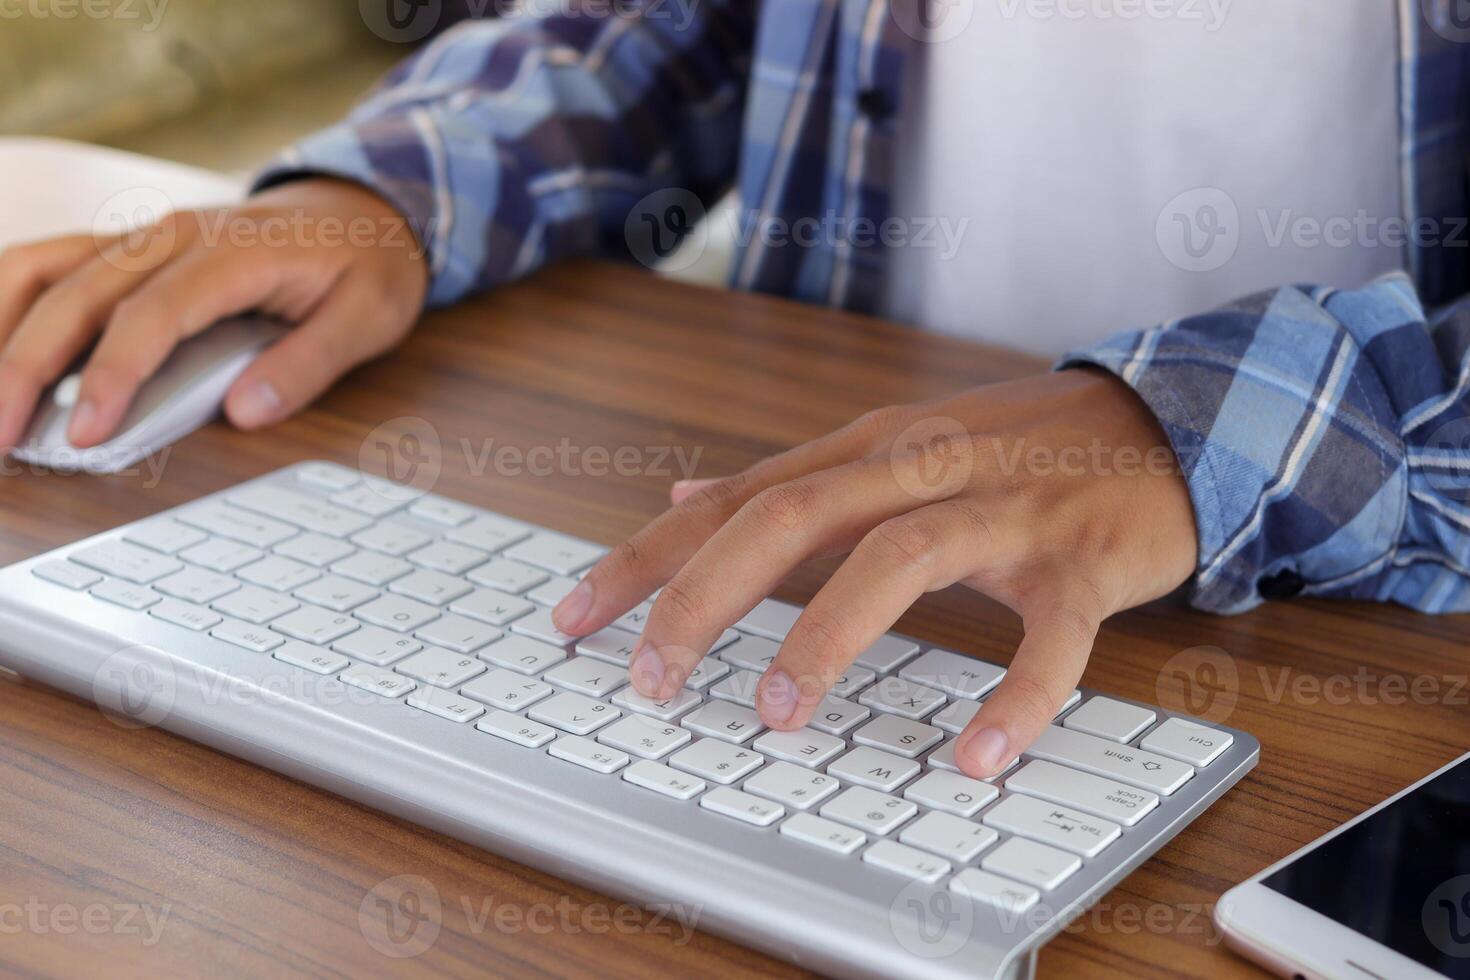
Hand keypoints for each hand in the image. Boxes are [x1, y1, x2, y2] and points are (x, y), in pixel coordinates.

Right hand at [0, 178, 428, 450]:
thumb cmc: (364, 266)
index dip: (111, 375)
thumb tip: (247, 412)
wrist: (362, 208)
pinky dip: (7, 302)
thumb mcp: (368, 317)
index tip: (84, 432)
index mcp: (230, 253)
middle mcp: (171, 234)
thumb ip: (310, 364)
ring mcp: (142, 236)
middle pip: (76, 295)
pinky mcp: (127, 247)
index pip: (151, 315)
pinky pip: (50, 265)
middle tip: (0, 437)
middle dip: (26, 365)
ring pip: (44, 268)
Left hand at [554, 370, 1197, 777]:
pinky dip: (1014, 698)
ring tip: (776, 714)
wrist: (1158, 424)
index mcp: (866, 450)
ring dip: (828, 636)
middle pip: (792, 518)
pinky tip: (975, 756)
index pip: (734, 502)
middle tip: (649, 680)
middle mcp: (922, 471)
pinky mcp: (1079, 564)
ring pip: (899, 559)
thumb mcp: (886, 446)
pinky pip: (1048, 637)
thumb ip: (785, 478)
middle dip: (706, 599)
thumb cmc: (1011, 446)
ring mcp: (1003, 513)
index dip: (648, 560)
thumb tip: (679, 499)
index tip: (575, 620)